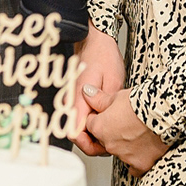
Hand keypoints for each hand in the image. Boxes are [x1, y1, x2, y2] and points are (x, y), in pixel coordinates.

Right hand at [71, 31, 125, 156]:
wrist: (94, 40)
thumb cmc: (103, 55)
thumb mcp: (113, 81)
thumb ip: (107, 105)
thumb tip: (108, 124)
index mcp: (78, 99)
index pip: (74, 132)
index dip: (88, 144)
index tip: (103, 145)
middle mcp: (72, 102)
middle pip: (75, 133)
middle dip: (93, 142)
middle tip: (112, 141)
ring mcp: (73, 101)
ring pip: (78, 127)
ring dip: (93, 133)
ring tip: (112, 131)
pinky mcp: (77, 99)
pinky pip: (81, 118)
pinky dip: (93, 123)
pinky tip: (106, 120)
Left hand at [83, 86, 167, 175]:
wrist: (164, 113)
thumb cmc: (142, 103)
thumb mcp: (117, 96)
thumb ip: (99, 99)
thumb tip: (86, 93)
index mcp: (101, 128)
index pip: (90, 125)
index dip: (99, 117)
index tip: (108, 113)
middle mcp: (110, 145)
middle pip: (103, 139)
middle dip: (110, 131)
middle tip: (124, 121)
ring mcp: (125, 156)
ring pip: (118, 152)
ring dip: (123, 145)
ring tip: (137, 132)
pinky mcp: (140, 164)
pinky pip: (133, 168)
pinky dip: (136, 160)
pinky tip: (141, 151)